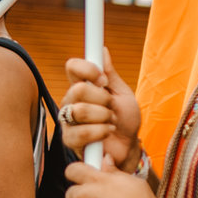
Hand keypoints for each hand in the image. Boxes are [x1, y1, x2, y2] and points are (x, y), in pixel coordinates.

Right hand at [61, 51, 144, 170]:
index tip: (103, 79)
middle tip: (111, 108)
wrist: (129, 146)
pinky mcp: (70, 139)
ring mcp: (68, 120)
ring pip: (81, 111)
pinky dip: (102, 132)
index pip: (73, 67)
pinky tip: (106, 133)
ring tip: (111, 122)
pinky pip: (83, 132)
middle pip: (79, 89)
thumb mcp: (122, 94)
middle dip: (104, 100)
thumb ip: (110, 75)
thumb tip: (102, 51)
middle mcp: (71, 101)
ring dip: (104, 117)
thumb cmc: (125, 119)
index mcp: (82, 86)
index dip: (88, 69)